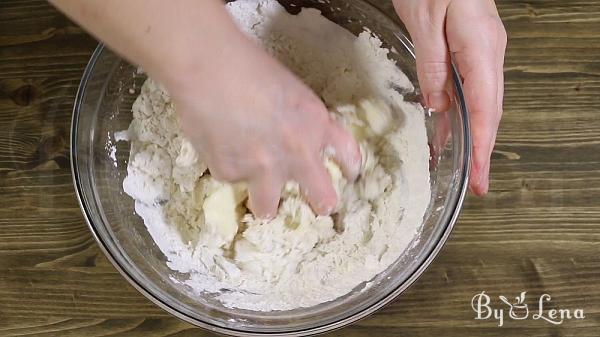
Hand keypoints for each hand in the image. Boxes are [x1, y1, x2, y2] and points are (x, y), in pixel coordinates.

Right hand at [169, 31, 360, 218]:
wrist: (207, 67)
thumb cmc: (248, 65)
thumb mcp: (291, 91)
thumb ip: (300, 121)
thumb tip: (292, 138)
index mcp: (317, 125)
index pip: (349, 156)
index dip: (350, 169)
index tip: (348, 176)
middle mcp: (298, 155)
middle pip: (323, 199)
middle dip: (321, 205)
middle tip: (314, 206)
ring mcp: (264, 170)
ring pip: (267, 207)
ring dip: (263, 202)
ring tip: (252, 191)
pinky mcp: (231, 174)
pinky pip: (231, 179)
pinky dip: (226, 167)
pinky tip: (216, 143)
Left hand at [394, 0, 506, 194]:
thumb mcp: (425, 21)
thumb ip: (433, 66)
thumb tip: (438, 104)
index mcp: (481, 48)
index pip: (486, 109)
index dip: (483, 147)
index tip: (480, 176)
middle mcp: (488, 53)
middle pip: (489, 111)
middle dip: (483, 151)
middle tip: (477, 184)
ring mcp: (481, 51)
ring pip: (479, 102)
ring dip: (473, 135)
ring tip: (464, 167)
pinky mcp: (468, 48)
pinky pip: (468, 88)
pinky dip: (461, 113)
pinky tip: (450, 129)